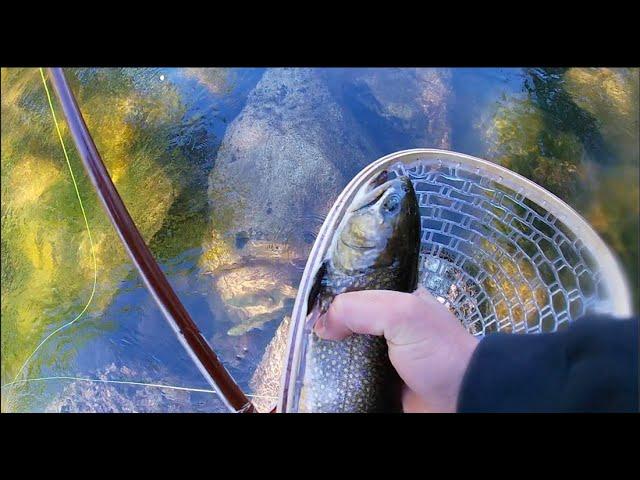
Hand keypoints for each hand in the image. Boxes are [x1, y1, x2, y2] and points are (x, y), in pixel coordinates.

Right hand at [314, 287, 479, 412]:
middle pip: (346, 319)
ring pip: (344, 348)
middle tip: (307, 333)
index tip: (312, 308)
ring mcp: (382, 354)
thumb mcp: (401, 314)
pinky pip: (349, 374)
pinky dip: (335, 374)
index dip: (334, 296)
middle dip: (327, 325)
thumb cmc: (438, 351)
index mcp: (397, 298)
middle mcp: (388, 324)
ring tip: (310, 354)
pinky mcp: (378, 381)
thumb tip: (321, 326)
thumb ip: (359, 309)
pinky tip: (321, 372)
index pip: (356, 289)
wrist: (462, 399)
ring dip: (328, 352)